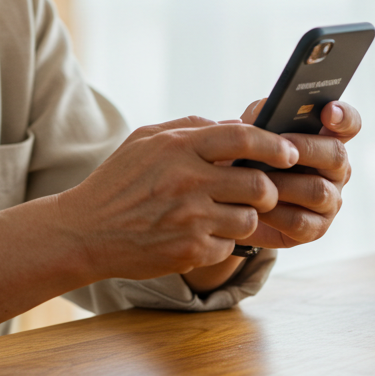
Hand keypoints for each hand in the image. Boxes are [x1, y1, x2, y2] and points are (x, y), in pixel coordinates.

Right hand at [54, 116, 299, 280]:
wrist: (85, 231)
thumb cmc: (118, 182)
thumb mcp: (145, 140)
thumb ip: (190, 128)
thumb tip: (236, 125)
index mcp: (178, 147)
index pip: (243, 138)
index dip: (274, 145)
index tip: (289, 152)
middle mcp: (188, 181)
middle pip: (259, 183)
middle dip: (267, 189)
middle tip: (261, 191)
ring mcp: (191, 218)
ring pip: (250, 218)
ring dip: (245, 217)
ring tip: (223, 214)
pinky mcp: (190, 250)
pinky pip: (230, 245)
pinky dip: (222, 241)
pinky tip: (199, 235)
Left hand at [233, 98, 359, 248]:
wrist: (232, 203)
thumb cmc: (246, 159)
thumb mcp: (249, 132)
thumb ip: (260, 115)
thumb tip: (266, 108)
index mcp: (326, 139)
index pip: (349, 123)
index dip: (343, 116)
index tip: (328, 111)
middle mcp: (336, 169)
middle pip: (337, 155)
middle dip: (307, 148)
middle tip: (280, 143)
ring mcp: (330, 200)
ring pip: (319, 191)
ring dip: (285, 183)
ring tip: (258, 178)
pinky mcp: (315, 229)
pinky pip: (301, 221)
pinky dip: (276, 213)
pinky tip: (256, 206)